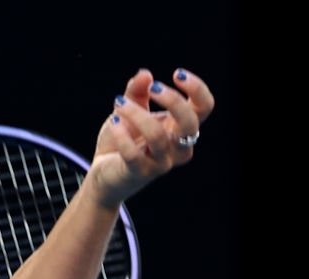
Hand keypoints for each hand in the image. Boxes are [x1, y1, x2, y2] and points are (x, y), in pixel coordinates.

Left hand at [88, 67, 214, 208]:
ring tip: (119, 103)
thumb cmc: (123, 140)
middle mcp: (178, 147)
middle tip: (152, 88)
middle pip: (191, 122)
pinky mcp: (140, 173)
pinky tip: (113, 123)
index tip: (177, 74)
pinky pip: (134, 153)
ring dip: (137, 114)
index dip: (197, 89)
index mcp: (181, 128)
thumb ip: (137, 92)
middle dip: (173, 100)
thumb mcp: (129, 111)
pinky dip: (122, 135)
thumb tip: (145, 74)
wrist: (104, 174)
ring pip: (158, 136)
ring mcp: (161, 162)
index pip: (204, 108)